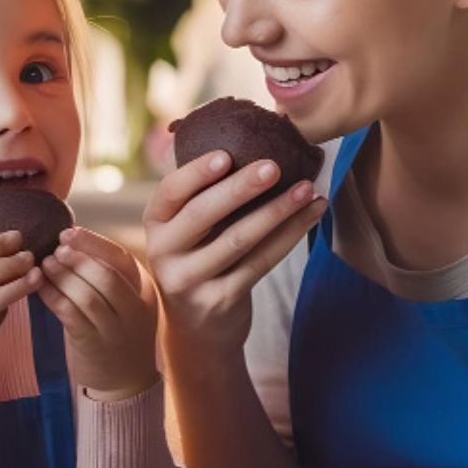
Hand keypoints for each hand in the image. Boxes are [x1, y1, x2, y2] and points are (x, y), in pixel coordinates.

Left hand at [38, 227, 158, 400]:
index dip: (93, 243)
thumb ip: (107, 274)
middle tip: (55, 249)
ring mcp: (116, 329)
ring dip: (63, 277)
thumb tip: (71, 241)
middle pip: (106, 276)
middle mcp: (134, 308)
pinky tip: (41, 287)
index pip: (120, 259)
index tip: (68, 233)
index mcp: (144, 290)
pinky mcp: (94, 345)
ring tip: (45, 264)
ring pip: (88, 296)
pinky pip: (71, 316)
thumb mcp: (125, 300)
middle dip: (77, 259)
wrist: (126, 380)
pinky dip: (54, 298)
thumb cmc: (118, 330)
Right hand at [144, 151, 325, 357]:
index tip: (226, 155)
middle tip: (274, 166)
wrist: (197, 329)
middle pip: (203, 214)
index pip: (170, 192)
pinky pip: (260, 263)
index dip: (196, 173)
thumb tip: (253, 139)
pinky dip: (289, 236)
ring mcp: (190, 280)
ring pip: (238, 240)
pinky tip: (312, 215)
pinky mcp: (220, 301)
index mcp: (155, 223)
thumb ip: (204, 195)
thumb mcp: (186, 231)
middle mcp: (164, 252)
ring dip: (276, 211)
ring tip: (307, 189)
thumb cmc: (199, 259)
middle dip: (241, 188)